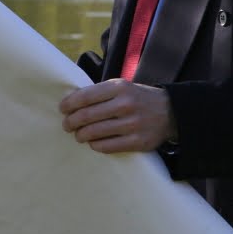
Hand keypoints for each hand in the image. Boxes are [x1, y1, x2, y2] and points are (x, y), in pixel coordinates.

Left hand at [58, 79, 175, 153]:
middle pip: (87, 116)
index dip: (69, 104)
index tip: (62, 109)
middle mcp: (125, 104)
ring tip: (78, 135)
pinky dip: (95, 145)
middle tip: (66, 125)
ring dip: (81, 135)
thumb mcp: (121, 86)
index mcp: (119, 87)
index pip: (85, 96)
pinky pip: (107, 146)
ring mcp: (132, 124)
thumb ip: (99, 92)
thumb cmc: (137, 98)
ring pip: (94, 133)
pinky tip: (93, 143)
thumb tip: (71, 102)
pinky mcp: (137, 141)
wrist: (170, 112)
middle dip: (71, 122)